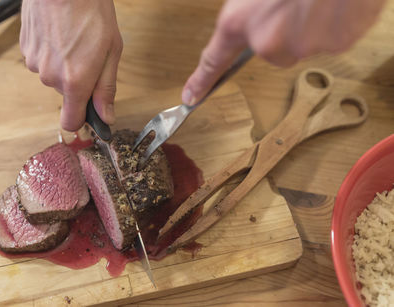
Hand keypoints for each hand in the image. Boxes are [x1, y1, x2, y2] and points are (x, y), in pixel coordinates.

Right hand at [20, 0, 122, 130]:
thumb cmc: (90, 10)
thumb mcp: (111, 50)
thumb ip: (106, 88)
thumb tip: (106, 117)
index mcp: (75, 81)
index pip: (70, 122)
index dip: (81, 120)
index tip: (89, 113)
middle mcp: (51, 77)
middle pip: (65, 94)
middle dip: (77, 81)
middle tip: (89, 54)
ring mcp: (35, 63)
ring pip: (53, 75)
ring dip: (64, 64)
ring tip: (73, 38)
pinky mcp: (25, 49)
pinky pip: (41, 60)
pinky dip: (51, 52)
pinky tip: (59, 33)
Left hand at [182, 0, 384, 105]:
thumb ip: (248, 10)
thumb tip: (254, 16)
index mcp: (239, 21)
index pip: (213, 59)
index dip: (201, 80)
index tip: (190, 97)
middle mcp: (266, 41)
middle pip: (272, 50)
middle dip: (284, 29)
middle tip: (295, 1)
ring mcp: (301, 46)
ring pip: (304, 43)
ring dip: (312, 23)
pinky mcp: (334, 45)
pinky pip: (334, 37)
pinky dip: (338, 21)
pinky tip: (337, 1)